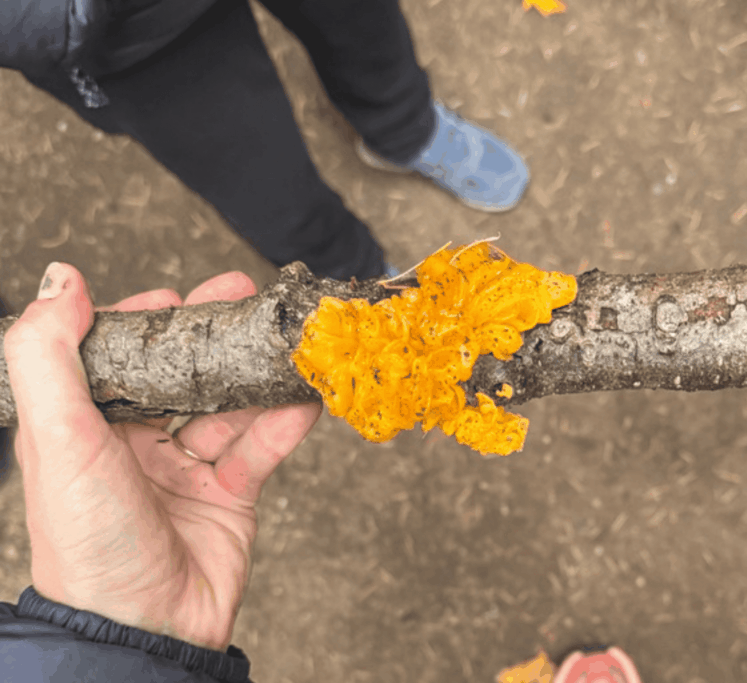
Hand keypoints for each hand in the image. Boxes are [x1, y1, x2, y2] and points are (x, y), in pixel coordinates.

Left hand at [3, 262, 322, 651]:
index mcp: (87, 429)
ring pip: (229, 408)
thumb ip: (48, 355)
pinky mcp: (230, 497)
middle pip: (181, 376)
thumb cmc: (88, 542)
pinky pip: (262, 448)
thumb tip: (64, 279)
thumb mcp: (56, 439)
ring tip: (286, 339)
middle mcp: (136, 446)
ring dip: (257, 375)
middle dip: (213, 337)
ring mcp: (186, 470)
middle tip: (245, 294)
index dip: (148, 324)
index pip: (119, 359)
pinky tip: (303, 397)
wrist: (142, 630)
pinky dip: (285, 423)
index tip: (176, 295)